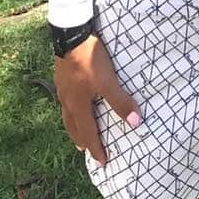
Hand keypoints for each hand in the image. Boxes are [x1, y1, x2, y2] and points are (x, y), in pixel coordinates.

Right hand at [52, 34, 141, 166]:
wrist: (71, 35)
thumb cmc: (89, 60)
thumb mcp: (108, 81)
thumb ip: (120, 102)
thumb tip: (136, 123)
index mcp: (78, 106)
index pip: (88, 133)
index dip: (96, 149)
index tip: (102, 163)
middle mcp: (67, 101)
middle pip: (74, 127)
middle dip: (82, 140)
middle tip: (87, 151)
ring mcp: (63, 88)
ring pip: (68, 115)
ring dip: (75, 126)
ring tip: (79, 131)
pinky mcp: (62, 76)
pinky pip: (67, 101)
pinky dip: (72, 110)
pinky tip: (76, 101)